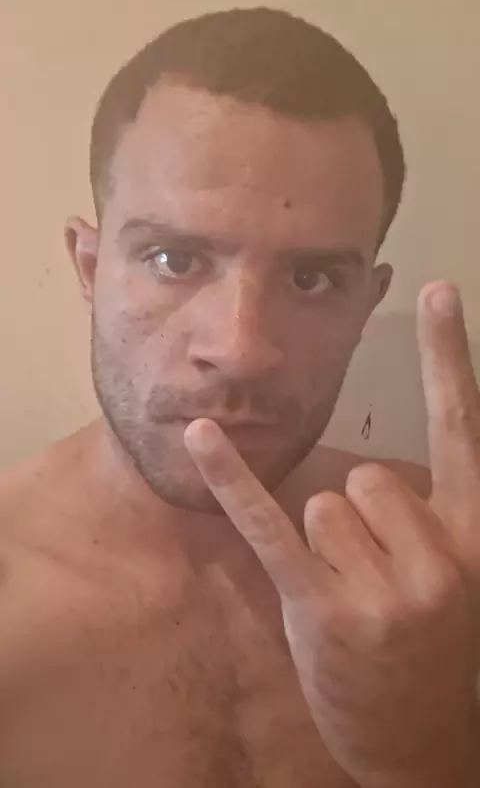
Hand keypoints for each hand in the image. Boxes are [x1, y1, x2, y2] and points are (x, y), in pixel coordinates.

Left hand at [184, 282, 479, 787]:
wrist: (430, 742)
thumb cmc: (435, 647)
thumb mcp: (454, 574)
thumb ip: (426, 511)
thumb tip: (364, 467)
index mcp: (473, 532)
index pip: (461, 424)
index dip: (449, 355)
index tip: (438, 291)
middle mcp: (438, 553)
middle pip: (361, 475)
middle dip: (357, 519)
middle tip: (377, 577)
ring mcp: (383, 584)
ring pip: (321, 502)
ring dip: (325, 547)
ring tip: (355, 598)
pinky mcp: (324, 609)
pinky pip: (269, 525)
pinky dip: (232, 482)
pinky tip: (202, 437)